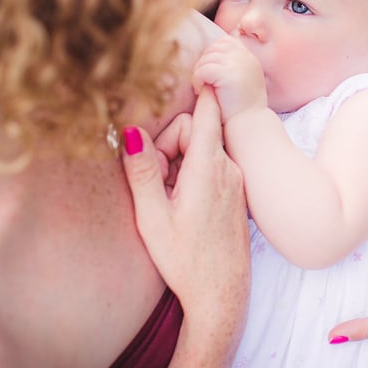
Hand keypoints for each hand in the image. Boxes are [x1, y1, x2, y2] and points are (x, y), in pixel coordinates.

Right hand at [121, 86, 250, 338]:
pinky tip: (183, 203)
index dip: (198, 92)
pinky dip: (193, 173)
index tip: (196, 71)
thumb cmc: (186, 260)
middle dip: (170, 145)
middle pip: (196, 131)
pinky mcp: (236, 194)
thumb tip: (131, 134)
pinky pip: (213, 166)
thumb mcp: (152, 217)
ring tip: (168, 198)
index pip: (206, 114)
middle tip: (155, 182)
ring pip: (204, 149)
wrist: (222, 296)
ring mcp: (235, 182)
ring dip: (180, 162)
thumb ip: (141, 173)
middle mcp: (228, 170)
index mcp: (208, 170)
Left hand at [192, 36, 266, 123]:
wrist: (249, 125)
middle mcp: (245, 57)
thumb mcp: (239, 80)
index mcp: (249, 57)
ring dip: (199, 73)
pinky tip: (200, 92)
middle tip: (203, 82)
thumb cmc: (240, 107)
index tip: (209, 73)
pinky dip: (197, 80)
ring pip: (206, 59)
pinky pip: (203, 69)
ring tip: (201, 88)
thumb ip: (229, 65)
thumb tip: (207, 55)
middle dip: (204, 64)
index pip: (224, 42)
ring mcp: (238, 64)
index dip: (212, 54)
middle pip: (213, 48)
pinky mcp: (228, 74)